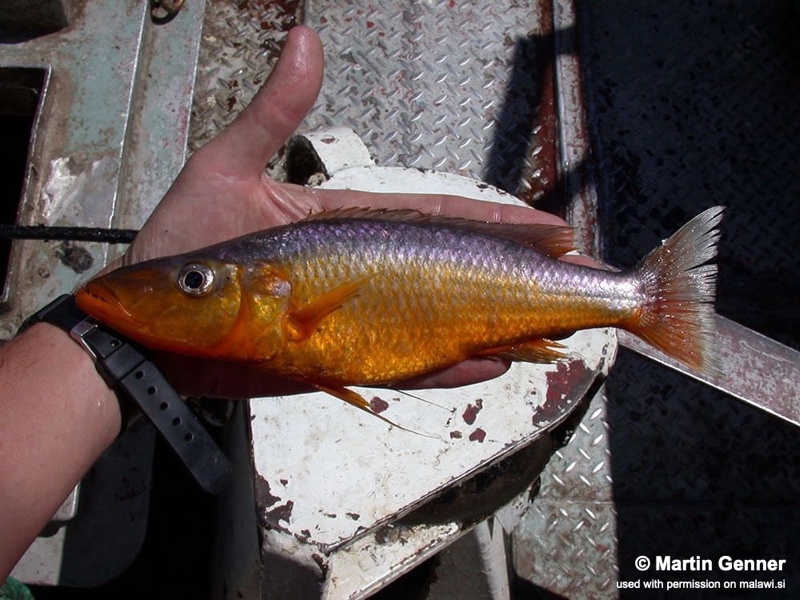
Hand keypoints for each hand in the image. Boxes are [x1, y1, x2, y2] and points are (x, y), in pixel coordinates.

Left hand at [116, 26, 570, 398]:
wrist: (157, 326)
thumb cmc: (186, 243)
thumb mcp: (227, 168)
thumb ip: (276, 114)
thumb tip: (310, 37)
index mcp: (352, 225)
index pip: (439, 218)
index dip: (498, 223)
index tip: (553, 228)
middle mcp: (368, 274)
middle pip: (457, 273)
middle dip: (521, 278)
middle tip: (581, 278)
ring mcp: (361, 320)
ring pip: (448, 323)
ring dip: (504, 325)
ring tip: (560, 325)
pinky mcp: (344, 362)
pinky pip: (412, 368)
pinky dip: (456, 369)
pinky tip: (501, 364)